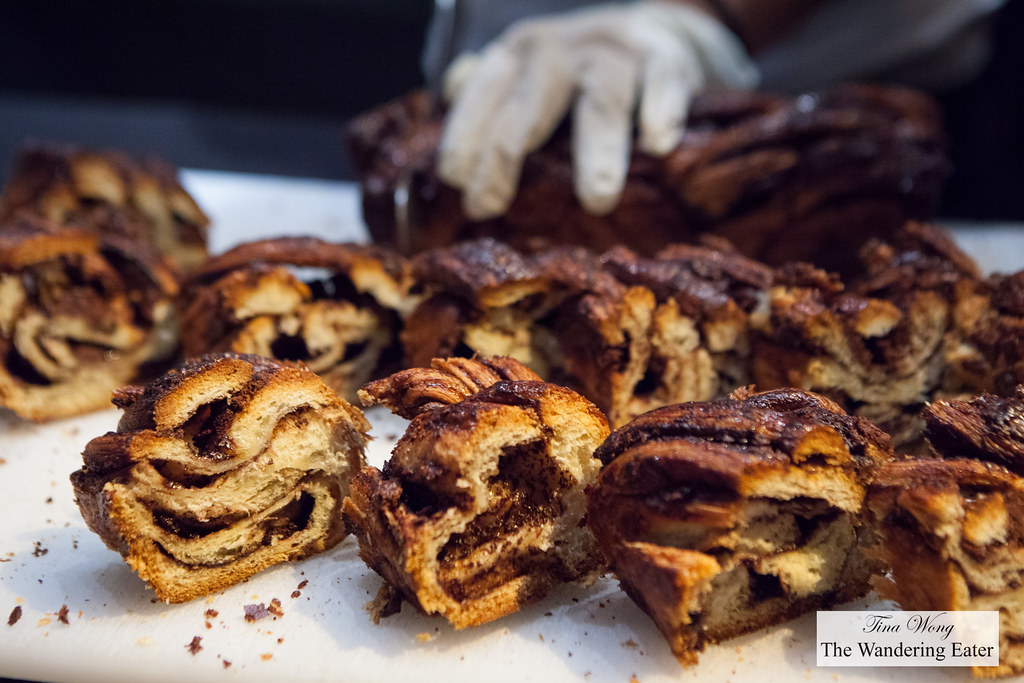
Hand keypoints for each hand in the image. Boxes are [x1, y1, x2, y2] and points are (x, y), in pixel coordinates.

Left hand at [437, 0, 758, 219]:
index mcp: (519, 55)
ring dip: (597, 152)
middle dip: (504, 157)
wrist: (658, 35)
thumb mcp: (528, 84)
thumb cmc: (580, 78)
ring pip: (601, 101)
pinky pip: (663, 82)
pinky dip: (661, 112)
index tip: (457, 185)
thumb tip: (454, 171)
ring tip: (596, 200)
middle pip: (528, 104)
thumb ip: (490, 114)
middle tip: (488, 207)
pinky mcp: (665, 58)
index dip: (464, 138)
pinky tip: (657, 146)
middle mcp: (561, 49)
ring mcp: (614, 52)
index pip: (482, 95)